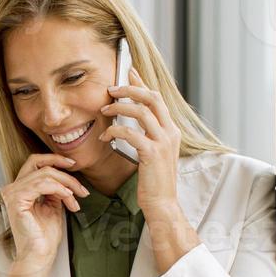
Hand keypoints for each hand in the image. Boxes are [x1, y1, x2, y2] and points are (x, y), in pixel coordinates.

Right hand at [1, 153, 87, 271]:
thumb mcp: (53, 205)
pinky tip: (68, 199)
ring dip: (67, 185)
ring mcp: (12, 193)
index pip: (34, 162)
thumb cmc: (44, 236)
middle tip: (81, 188)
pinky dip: (60, 190)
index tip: (73, 164)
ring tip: (77, 198)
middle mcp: (12, 189)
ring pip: (45, 174)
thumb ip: (54, 189)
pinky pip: (43, 185)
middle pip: (40, 165)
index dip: (54, 159)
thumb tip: (65, 177)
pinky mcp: (16, 200)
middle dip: (65, 174)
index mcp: (19, 189)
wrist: (39, 254)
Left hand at [102, 68, 183, 219]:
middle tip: (111, 88)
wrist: (162, 204)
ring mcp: (163, 142)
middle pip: (152, 97)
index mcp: (171, 131)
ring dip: (119, 107)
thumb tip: (131, 123)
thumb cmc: (153, 181)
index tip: (129, 72)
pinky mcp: (152, 153)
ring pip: (141, 111)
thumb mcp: (153, 154)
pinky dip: (115, 130)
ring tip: (104, 110)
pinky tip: (105, 135)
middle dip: (130, 89)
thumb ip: (147, 136)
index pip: (158, 98)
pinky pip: (130, 133)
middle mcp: (171, 133)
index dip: (142, 83)